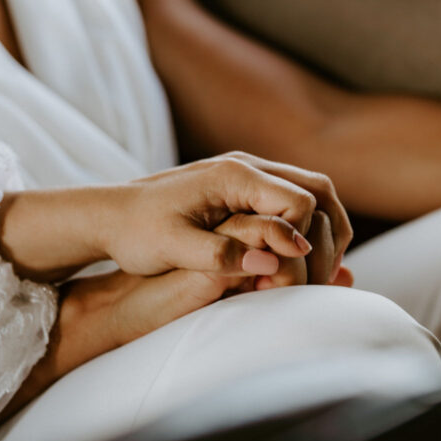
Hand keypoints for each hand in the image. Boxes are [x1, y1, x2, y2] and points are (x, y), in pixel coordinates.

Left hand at [105, 151, 352, 276]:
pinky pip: (296, 200)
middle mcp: (247, 167)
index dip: (305, 239)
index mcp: (233, 176)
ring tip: (324, 270)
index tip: (293, 272)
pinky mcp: (246, 189)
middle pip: (319, 189)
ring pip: (314, 192)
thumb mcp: (172, 249)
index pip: (298, 200)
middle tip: (329, 274)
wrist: (111, 216)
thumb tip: (271, 261)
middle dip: (330, 232)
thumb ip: (221, 254)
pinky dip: (311, 227)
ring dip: (327, 229)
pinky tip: (304, 259)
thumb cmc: (136, 233)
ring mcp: (249, 175)